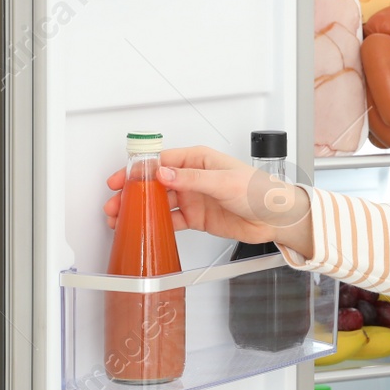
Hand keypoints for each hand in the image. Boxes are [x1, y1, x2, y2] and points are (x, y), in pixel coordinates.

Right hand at [103, 145, 314, 255]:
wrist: (275, 218)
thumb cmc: (258, 190)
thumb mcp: (223, 181)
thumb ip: (191, 179)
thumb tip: (163, 173)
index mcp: (199, 160)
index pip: (161, 161)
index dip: (138, 171)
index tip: (120, 180)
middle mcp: (193, 177)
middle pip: (155, 184)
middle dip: (132, 193)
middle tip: (114, 204)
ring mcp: (194, 197)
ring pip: (159, 203)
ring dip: (140, 211)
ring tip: (120, 219)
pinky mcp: (197, 217)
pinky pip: (171, 220)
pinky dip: (155, 224)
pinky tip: (142, 229)